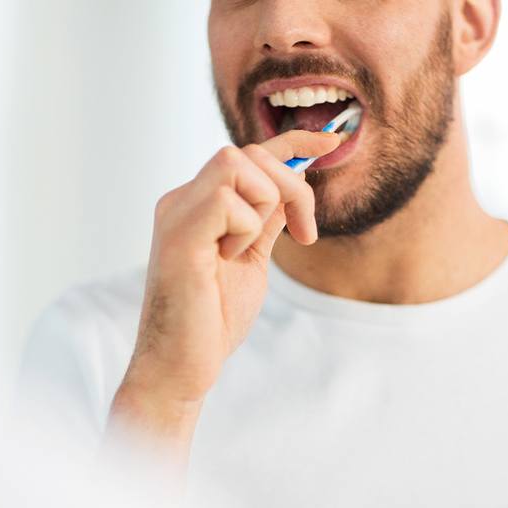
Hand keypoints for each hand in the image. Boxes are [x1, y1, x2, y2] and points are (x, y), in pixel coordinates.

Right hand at [119, 130, 339, 406]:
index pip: (248, 155)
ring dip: (262, 208)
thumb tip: (292, 186)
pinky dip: (244, 229)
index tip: (331, 141)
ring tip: (243, 252)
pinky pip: (226, 200)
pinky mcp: (178, 234)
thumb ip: (266, 220)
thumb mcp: (251, 259)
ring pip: (237, 164)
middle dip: (292, 186)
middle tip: (303, 233)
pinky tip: (227, 259)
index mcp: (198, 205)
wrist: (182, 365)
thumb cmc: (212, 319)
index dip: (293, 141)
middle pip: (249, 153)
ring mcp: (177, 213)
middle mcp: (183, 200)